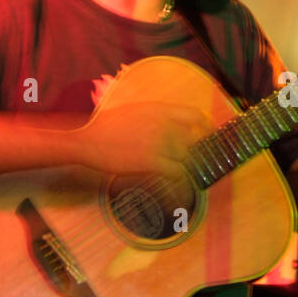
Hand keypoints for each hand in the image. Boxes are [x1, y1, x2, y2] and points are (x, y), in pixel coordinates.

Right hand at [73, 101, 212, 183]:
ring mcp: (159, 143)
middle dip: (196, 152)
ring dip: (188, 168)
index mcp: (160, 109)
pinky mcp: (152, 162)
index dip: (206, 127)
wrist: (88, 141)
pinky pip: (177, 173)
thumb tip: (175, 125)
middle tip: (195, 162)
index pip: (196, 115)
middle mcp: (164, 124)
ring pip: (187, 158)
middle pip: (195, 140)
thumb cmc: (108, 126)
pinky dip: (181, 181)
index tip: (208, 137)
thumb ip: (157, 115)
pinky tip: (179, 187)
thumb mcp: (135, 110)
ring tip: (186, 177)